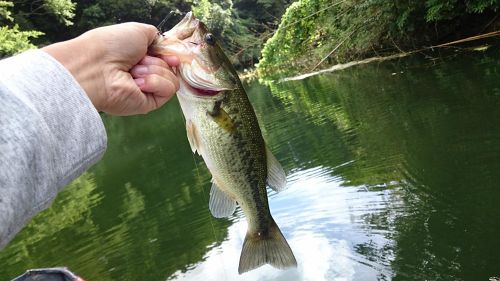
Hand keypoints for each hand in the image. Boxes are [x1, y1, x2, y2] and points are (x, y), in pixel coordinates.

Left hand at [43, 22, 179, 114]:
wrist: (97, 67)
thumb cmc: (111, 46)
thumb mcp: (138, 31)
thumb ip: (155, 36)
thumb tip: (163, 44)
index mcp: (138, 58)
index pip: (165, 59)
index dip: (169, 56)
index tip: (170, 55)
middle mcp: (142, 75)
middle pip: (170, 68)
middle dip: (158, 61)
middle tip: (139, 61)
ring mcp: (146, 90)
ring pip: (172, 78)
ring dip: (155, 70)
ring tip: (134, 72)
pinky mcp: (148, 104)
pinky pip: (168, 90)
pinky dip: (155, 82)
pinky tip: (137, 82)